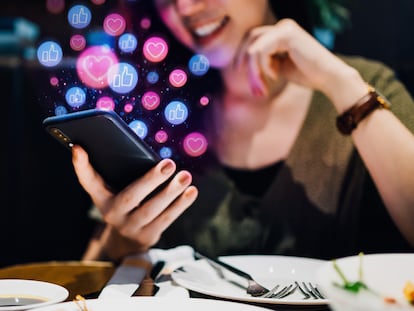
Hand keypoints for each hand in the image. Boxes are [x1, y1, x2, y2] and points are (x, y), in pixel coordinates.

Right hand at [71, 145, 197, 257]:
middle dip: (151, 180)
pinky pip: (166, 220)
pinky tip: (191, 191)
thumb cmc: (124, 205)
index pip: (89, 182)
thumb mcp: (114, 192)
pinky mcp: (148, 236)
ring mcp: (131, 228)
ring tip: (186, 176)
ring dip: (171, 192)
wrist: (125, 242)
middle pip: (131, 196)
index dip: (81, 166)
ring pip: (153, 209)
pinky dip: (180, 205)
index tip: (79, 147)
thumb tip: (130, 152)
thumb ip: (119, 174)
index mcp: (102, 199)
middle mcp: (113, 215)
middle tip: (169, 164)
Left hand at [236, 18, 366, 109]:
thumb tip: (244, 63)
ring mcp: (284, 28)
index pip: (253, 40)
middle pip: (250, 41)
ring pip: (254, 49)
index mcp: (281, 31)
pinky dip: (264, 68)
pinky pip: (261, 52)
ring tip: (262, 89)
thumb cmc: (307, 74)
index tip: (244, 77)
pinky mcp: (286, 35)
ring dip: (254, 72)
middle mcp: (282, 26)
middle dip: (247, 66)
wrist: (329, 77)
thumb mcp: (279, 67)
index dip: (244, 57)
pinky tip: (276, 77)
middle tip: (253, 88)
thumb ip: (265, 61)